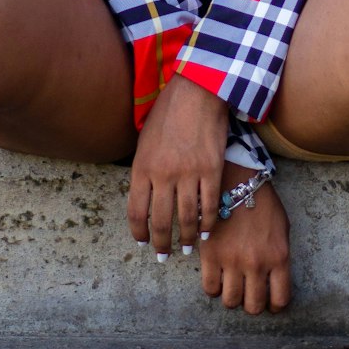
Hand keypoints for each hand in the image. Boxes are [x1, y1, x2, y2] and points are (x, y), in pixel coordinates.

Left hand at [128, 74, 227, 256]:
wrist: (196, 92)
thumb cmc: (167, 113)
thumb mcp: (144, 141)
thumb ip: (144, 170)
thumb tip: (144, 196)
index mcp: (142, 168)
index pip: (136, 211)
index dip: (139, 232)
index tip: (143, 242)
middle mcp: (163, 175)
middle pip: (161, 221)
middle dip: (162, 243)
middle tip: (164, 256)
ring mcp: (189, 174)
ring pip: (186, 218)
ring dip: (186, 238)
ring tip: (186, 248)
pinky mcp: (211, 170)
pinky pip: (210, 206)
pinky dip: (208, 223)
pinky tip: (206, 232)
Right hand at [200, 165, 291, 314]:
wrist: (236, 181)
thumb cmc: (262, 203)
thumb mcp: (282, 228)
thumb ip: (279, 256)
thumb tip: (273, 280)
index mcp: (279, 257)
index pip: (279, 299)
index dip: (274, 306)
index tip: (269, 304)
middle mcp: (257, 263)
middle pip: (253, 306)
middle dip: (251, 305)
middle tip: (248, 296)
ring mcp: (232, 261)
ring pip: (231, 301)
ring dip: (232, 298)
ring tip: (232, 287)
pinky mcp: (211, 255)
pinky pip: (210, 288)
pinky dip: (214, 289)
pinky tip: (217, 279)